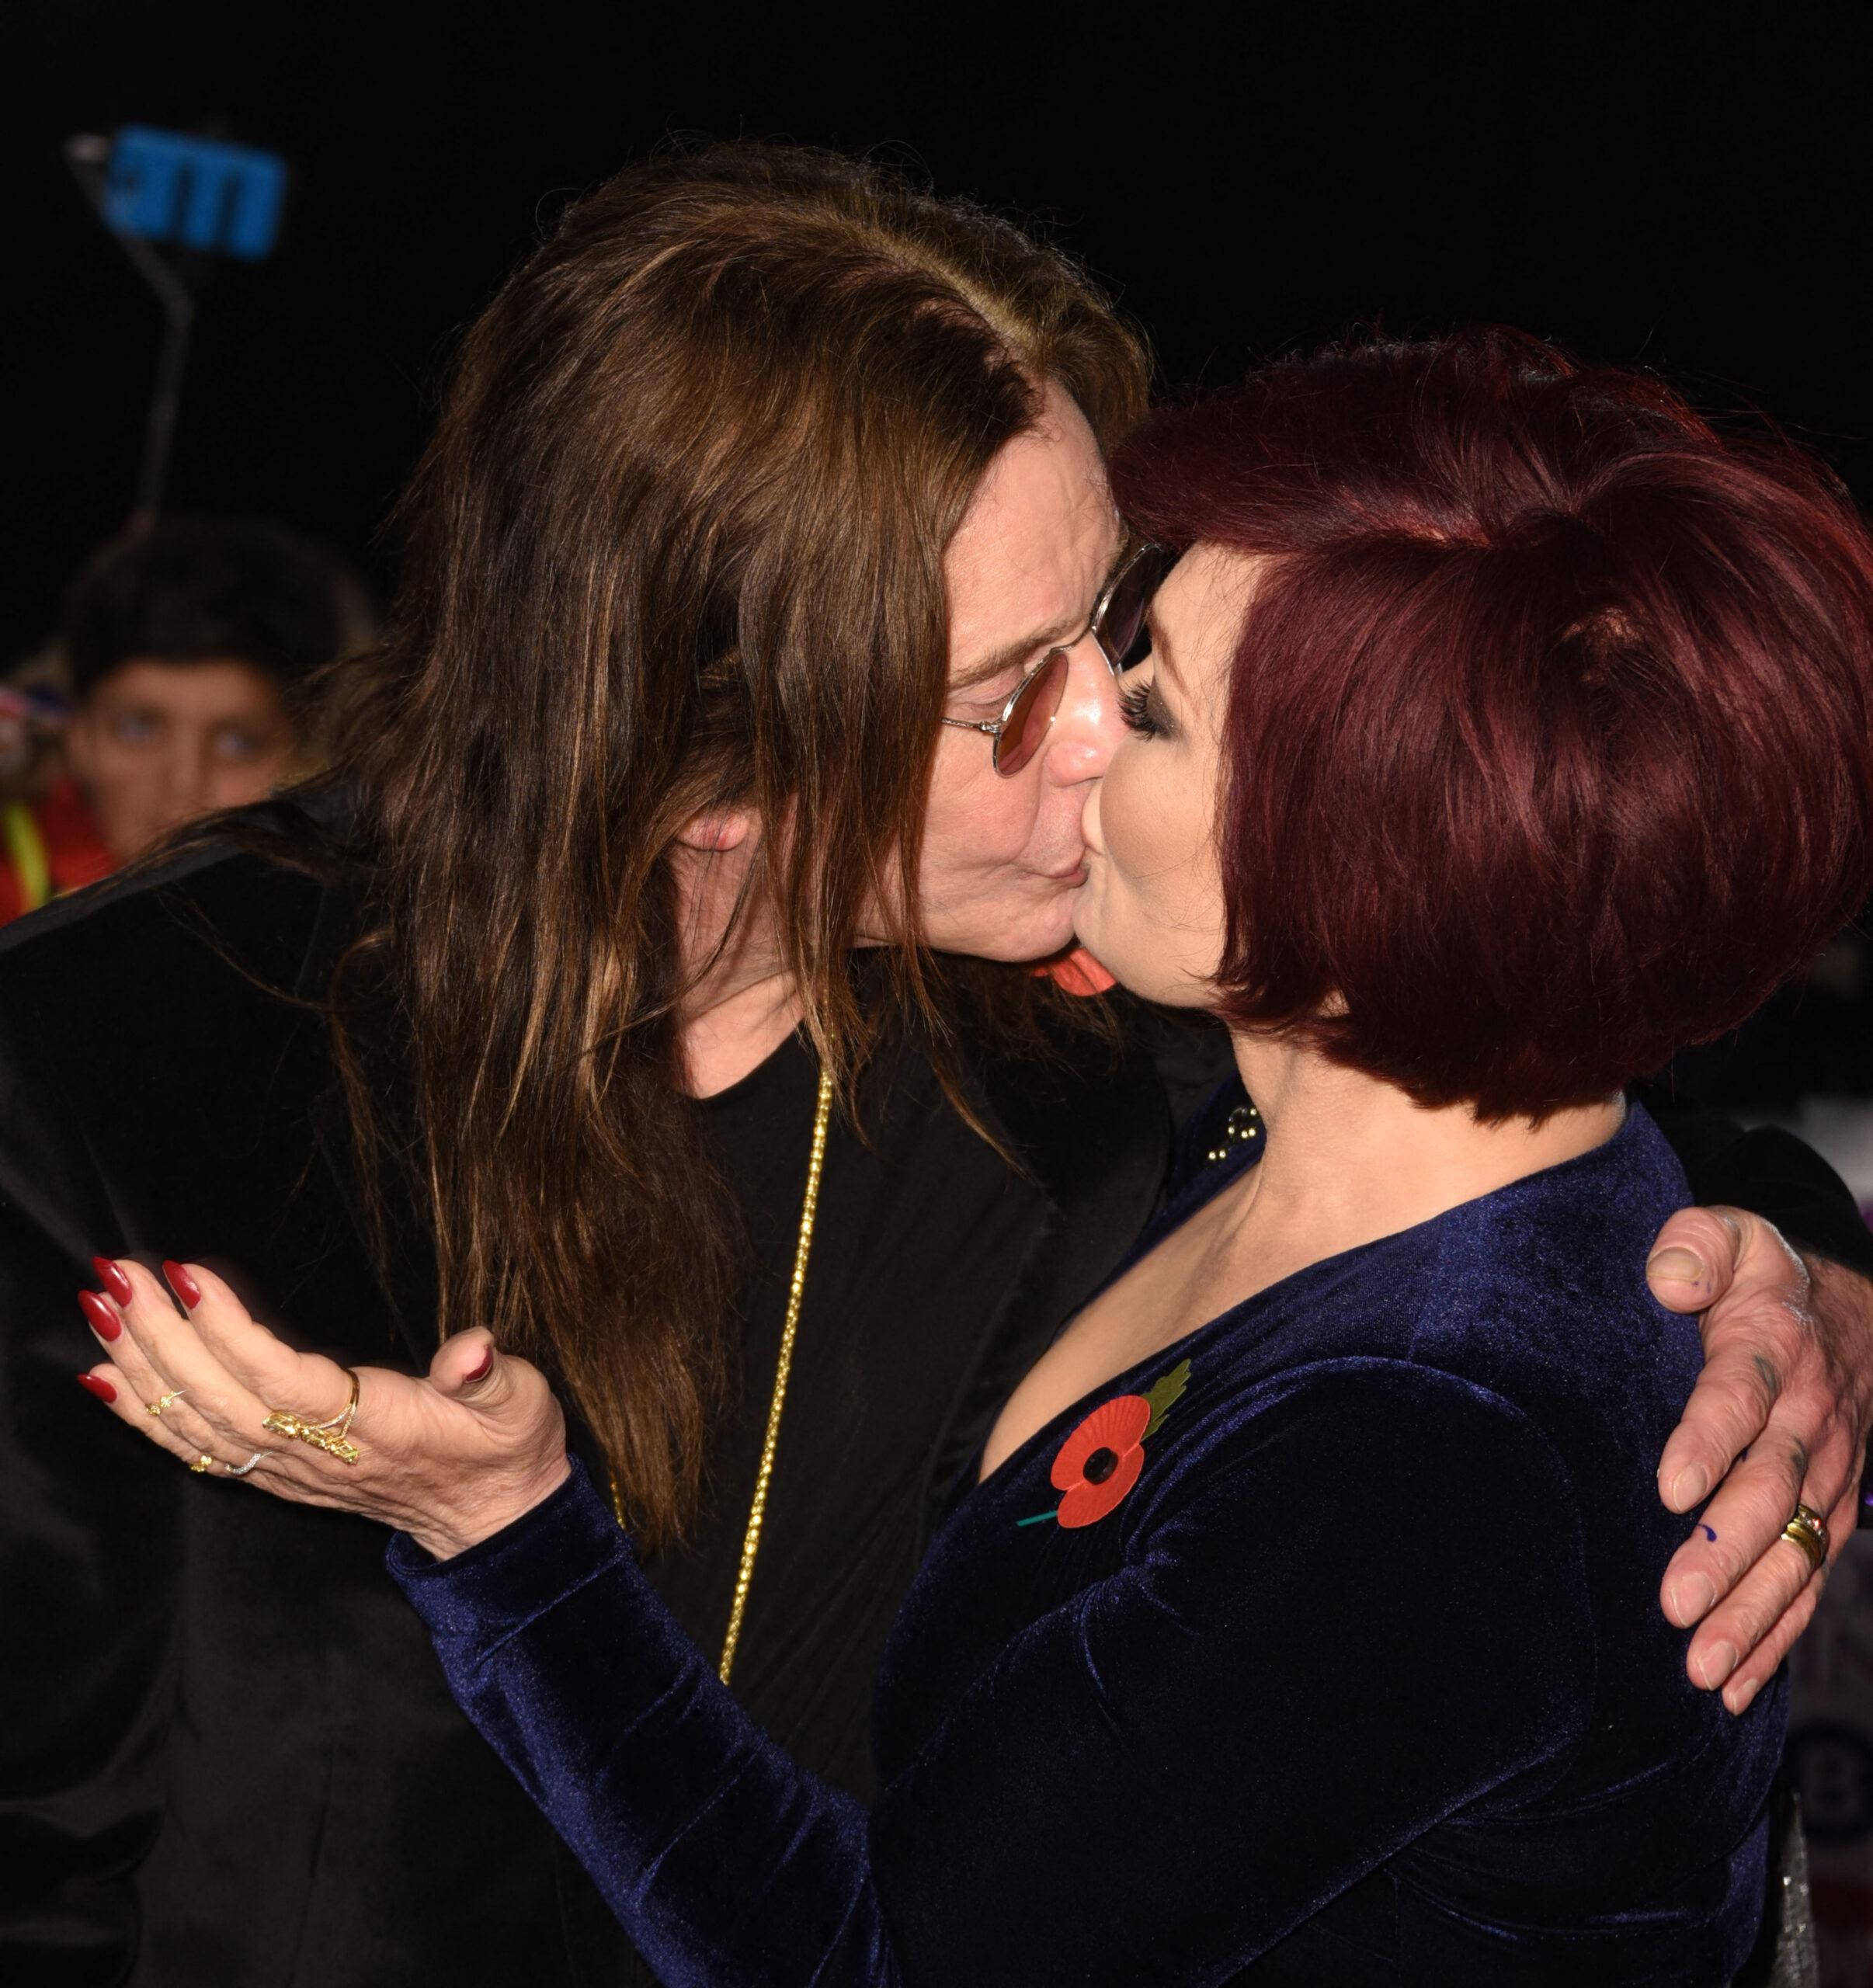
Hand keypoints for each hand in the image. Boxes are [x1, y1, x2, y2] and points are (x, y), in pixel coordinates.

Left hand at [78, 1258, 570, 1558]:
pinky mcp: (278, 1475)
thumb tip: (475, 1349)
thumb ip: (492, 1378)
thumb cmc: (507, 1448)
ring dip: (143, 1367)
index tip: (188, 1276)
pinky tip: (105, 1378)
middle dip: (162, 1337)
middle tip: (119, 1274)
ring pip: (199, 1426)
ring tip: (102, 1307)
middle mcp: (321, 1455)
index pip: (285, 1383)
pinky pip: (197, 1449)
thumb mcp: (521, 1402)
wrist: (494, 1519)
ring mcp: (292, 1470)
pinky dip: (144, 1416)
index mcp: (377, 1428)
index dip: (232, 1334)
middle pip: (221, 1401)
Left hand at [1648, 1206, 1872, 1710]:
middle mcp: (1809, 1422)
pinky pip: (1807, 1580)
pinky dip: (1776, 1636)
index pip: (1738, 1399)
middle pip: (1769, 1495)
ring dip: (1750, 1614)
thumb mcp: (1729, 1234)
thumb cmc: (1761, 1273)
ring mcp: (1825, 1476)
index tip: (1672, 1490)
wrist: (1849, 1306)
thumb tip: (1669, 1278)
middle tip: (1674, 1603)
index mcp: (1773, 1350)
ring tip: (1700, 1667)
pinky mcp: (1828, 1513)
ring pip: (1793, 1555)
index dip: (1709, 1443)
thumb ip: (1694, 1247)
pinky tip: (1734, 1684)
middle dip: (1727, 1555)